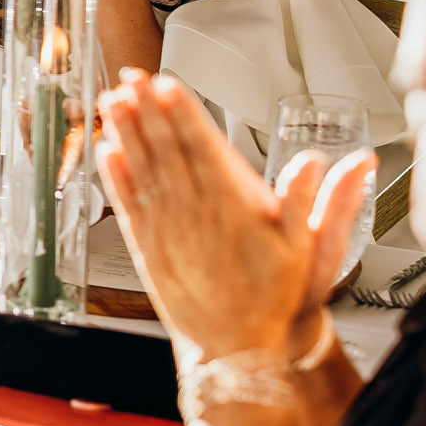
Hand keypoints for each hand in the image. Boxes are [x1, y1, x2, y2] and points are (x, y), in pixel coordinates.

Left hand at [95, 70, 370, 361]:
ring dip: (126, 133)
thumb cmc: (272, 297)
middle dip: (148, 110)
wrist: (236, 348)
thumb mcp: (309, 249)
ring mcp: (167, 230)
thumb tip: (319, 163)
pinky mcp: (147, 249)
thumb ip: (310, 201)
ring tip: (113, 101)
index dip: (184, 113)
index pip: (204, 148)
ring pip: (142, 171)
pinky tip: (106, 152)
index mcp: (234, 208)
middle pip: (167, 150)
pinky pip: (126, 205)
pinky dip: (115, 177)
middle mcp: (195, 214)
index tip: (168, 85)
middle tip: (132, 77)